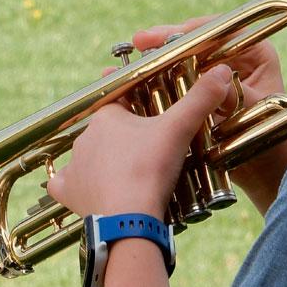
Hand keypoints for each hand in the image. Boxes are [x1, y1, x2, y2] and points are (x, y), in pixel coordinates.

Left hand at [46, 64, 233, 219]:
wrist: (128, 217)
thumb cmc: (150, 168)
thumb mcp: (180, 129)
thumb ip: (201, 98)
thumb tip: (223, 70)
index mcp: (106, 117)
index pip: (123, 105)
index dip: (141, 112)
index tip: (156, 123)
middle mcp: (84, 138)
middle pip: (109, 133)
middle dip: (126, 140)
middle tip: (151, 155)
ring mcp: (74, 166)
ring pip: (88, 157)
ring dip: (105, 163)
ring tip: (131, 176)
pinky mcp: (68, 192)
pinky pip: (64, 185)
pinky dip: (75, 186)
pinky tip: (89, 190)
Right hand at [133, 17, 286, 213]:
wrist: (262, 170)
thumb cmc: (271, 143)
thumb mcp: (254, 116)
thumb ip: (237, 96)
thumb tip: (216, 78)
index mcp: (256, 53)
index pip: (223, 30)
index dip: (194, 30)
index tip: (170, 36)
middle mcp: (236, 56)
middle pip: (197, 39)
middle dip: (167, 40)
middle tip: (141, 40)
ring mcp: (215, 72)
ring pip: (183, 56)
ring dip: (158, 56)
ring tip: (133, 54)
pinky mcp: (200, 88)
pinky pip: (176, 76)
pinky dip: (157, 76)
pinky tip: (134, 78)